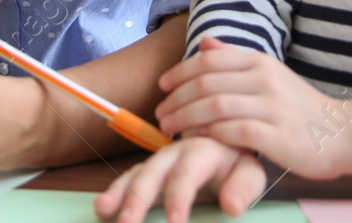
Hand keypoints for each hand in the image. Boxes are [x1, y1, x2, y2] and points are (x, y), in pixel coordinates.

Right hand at [94, 136, 263, 222]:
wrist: (226, 139)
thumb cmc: (237, 163)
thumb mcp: (250, 173)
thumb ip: (243, 188)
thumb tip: (232, 206)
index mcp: (201, 151)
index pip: (186, 174)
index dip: (178, 198)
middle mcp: (174, 152)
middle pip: (152, 174)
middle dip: (138, 199)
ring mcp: (159, 161)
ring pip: (135, 175)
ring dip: (119, 195)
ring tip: (103, 211)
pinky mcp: (150, 170)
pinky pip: (128, 180)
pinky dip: (114, 193)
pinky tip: (102, 208)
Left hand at [155, 36, 351, 180]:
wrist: (343, 134)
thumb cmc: (300, 108)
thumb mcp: (270, 75)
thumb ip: (235, 59)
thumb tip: (205, 42)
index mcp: (260, 62)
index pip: (209, 60)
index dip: (180, 72)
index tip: (162, 86)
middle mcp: (265, 79)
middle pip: (206, 83)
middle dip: (176, 99)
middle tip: (160, 114)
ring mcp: (272, 107)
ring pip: (215, 106)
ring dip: (186, 118)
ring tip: (170, 129)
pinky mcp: (277, 135)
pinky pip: (234, 131)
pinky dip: (211, 134)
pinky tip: (198, 141)